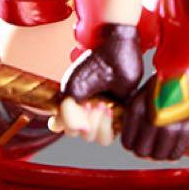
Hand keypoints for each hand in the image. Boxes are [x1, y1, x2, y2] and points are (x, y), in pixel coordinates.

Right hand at [55, 23, 141, 145]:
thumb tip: (76, 132)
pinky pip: (113, 134)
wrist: (117, 51)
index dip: (72, 124)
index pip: (67, 129)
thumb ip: (67, 112)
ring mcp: (104, 114)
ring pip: (98, 138)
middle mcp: (88, 112)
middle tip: (94, 103)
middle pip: (83, 135)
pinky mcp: (120, 114)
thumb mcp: (74, 88)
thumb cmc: (94, 64)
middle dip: (88, 122)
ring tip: (104, 106)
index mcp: (73, 105)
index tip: (80, 106)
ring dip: (100, 124)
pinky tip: (112, 107)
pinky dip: (111, 125)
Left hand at [120, 75, 188, 160]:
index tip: (136, 141)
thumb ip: (132, 117)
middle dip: (144, 149)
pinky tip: (172, 144)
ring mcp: (170, 125)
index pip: (128, 143)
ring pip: (158, 155)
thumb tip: (130, 137)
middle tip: (149, 143)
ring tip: (161, 144)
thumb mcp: (139, 96)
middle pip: (141, 152)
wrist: (187, 75)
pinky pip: (175, 153)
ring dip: (158, 152)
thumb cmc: (162, 85)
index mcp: (136, 110)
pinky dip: (172, 153)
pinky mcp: (187, 129)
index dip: (131, 144)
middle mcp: (152, 119)